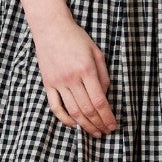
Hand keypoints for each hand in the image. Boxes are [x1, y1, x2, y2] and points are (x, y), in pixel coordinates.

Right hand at [31, 14, 117, 136]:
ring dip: (84, 125)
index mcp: (87, 70)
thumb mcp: (96, 52)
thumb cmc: (76, 38)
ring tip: (93, 132)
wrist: (51, 28)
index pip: (99, 101)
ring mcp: (58, 82)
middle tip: (105, 132)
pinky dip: (64, 119)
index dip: (107, 117)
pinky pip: (55, 107)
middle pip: (87, 110)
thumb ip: (103, 75)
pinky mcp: (48, 84)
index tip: (113, 126)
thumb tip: (105, 96)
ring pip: (72, 111)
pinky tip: (73, 125)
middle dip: (98, 124)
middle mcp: (72, 78)